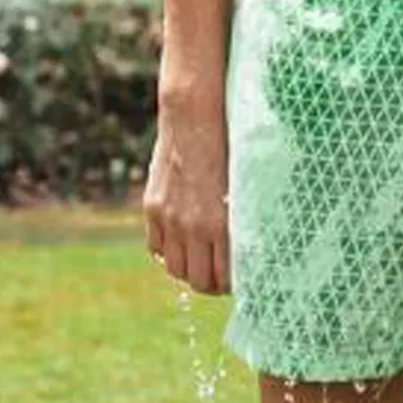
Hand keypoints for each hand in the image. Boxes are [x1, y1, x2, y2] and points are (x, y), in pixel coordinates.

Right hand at [143, 95, 230, 294]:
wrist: (194, 117)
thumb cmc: (230, 148)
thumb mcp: (244, 186)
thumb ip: (242, 218)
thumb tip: (250, 245)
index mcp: (221, 223)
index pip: (225, 276)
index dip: (232, 285)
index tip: (240, 281)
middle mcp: (193, 225)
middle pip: (198, 281)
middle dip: (212, 285)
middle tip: (221, 280)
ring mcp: (169, 217)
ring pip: (175, 270)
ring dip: (189, 272)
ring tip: (202, 265)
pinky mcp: (152, 207)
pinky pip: (156, 248)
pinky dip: (169, 253)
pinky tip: (183, 246)